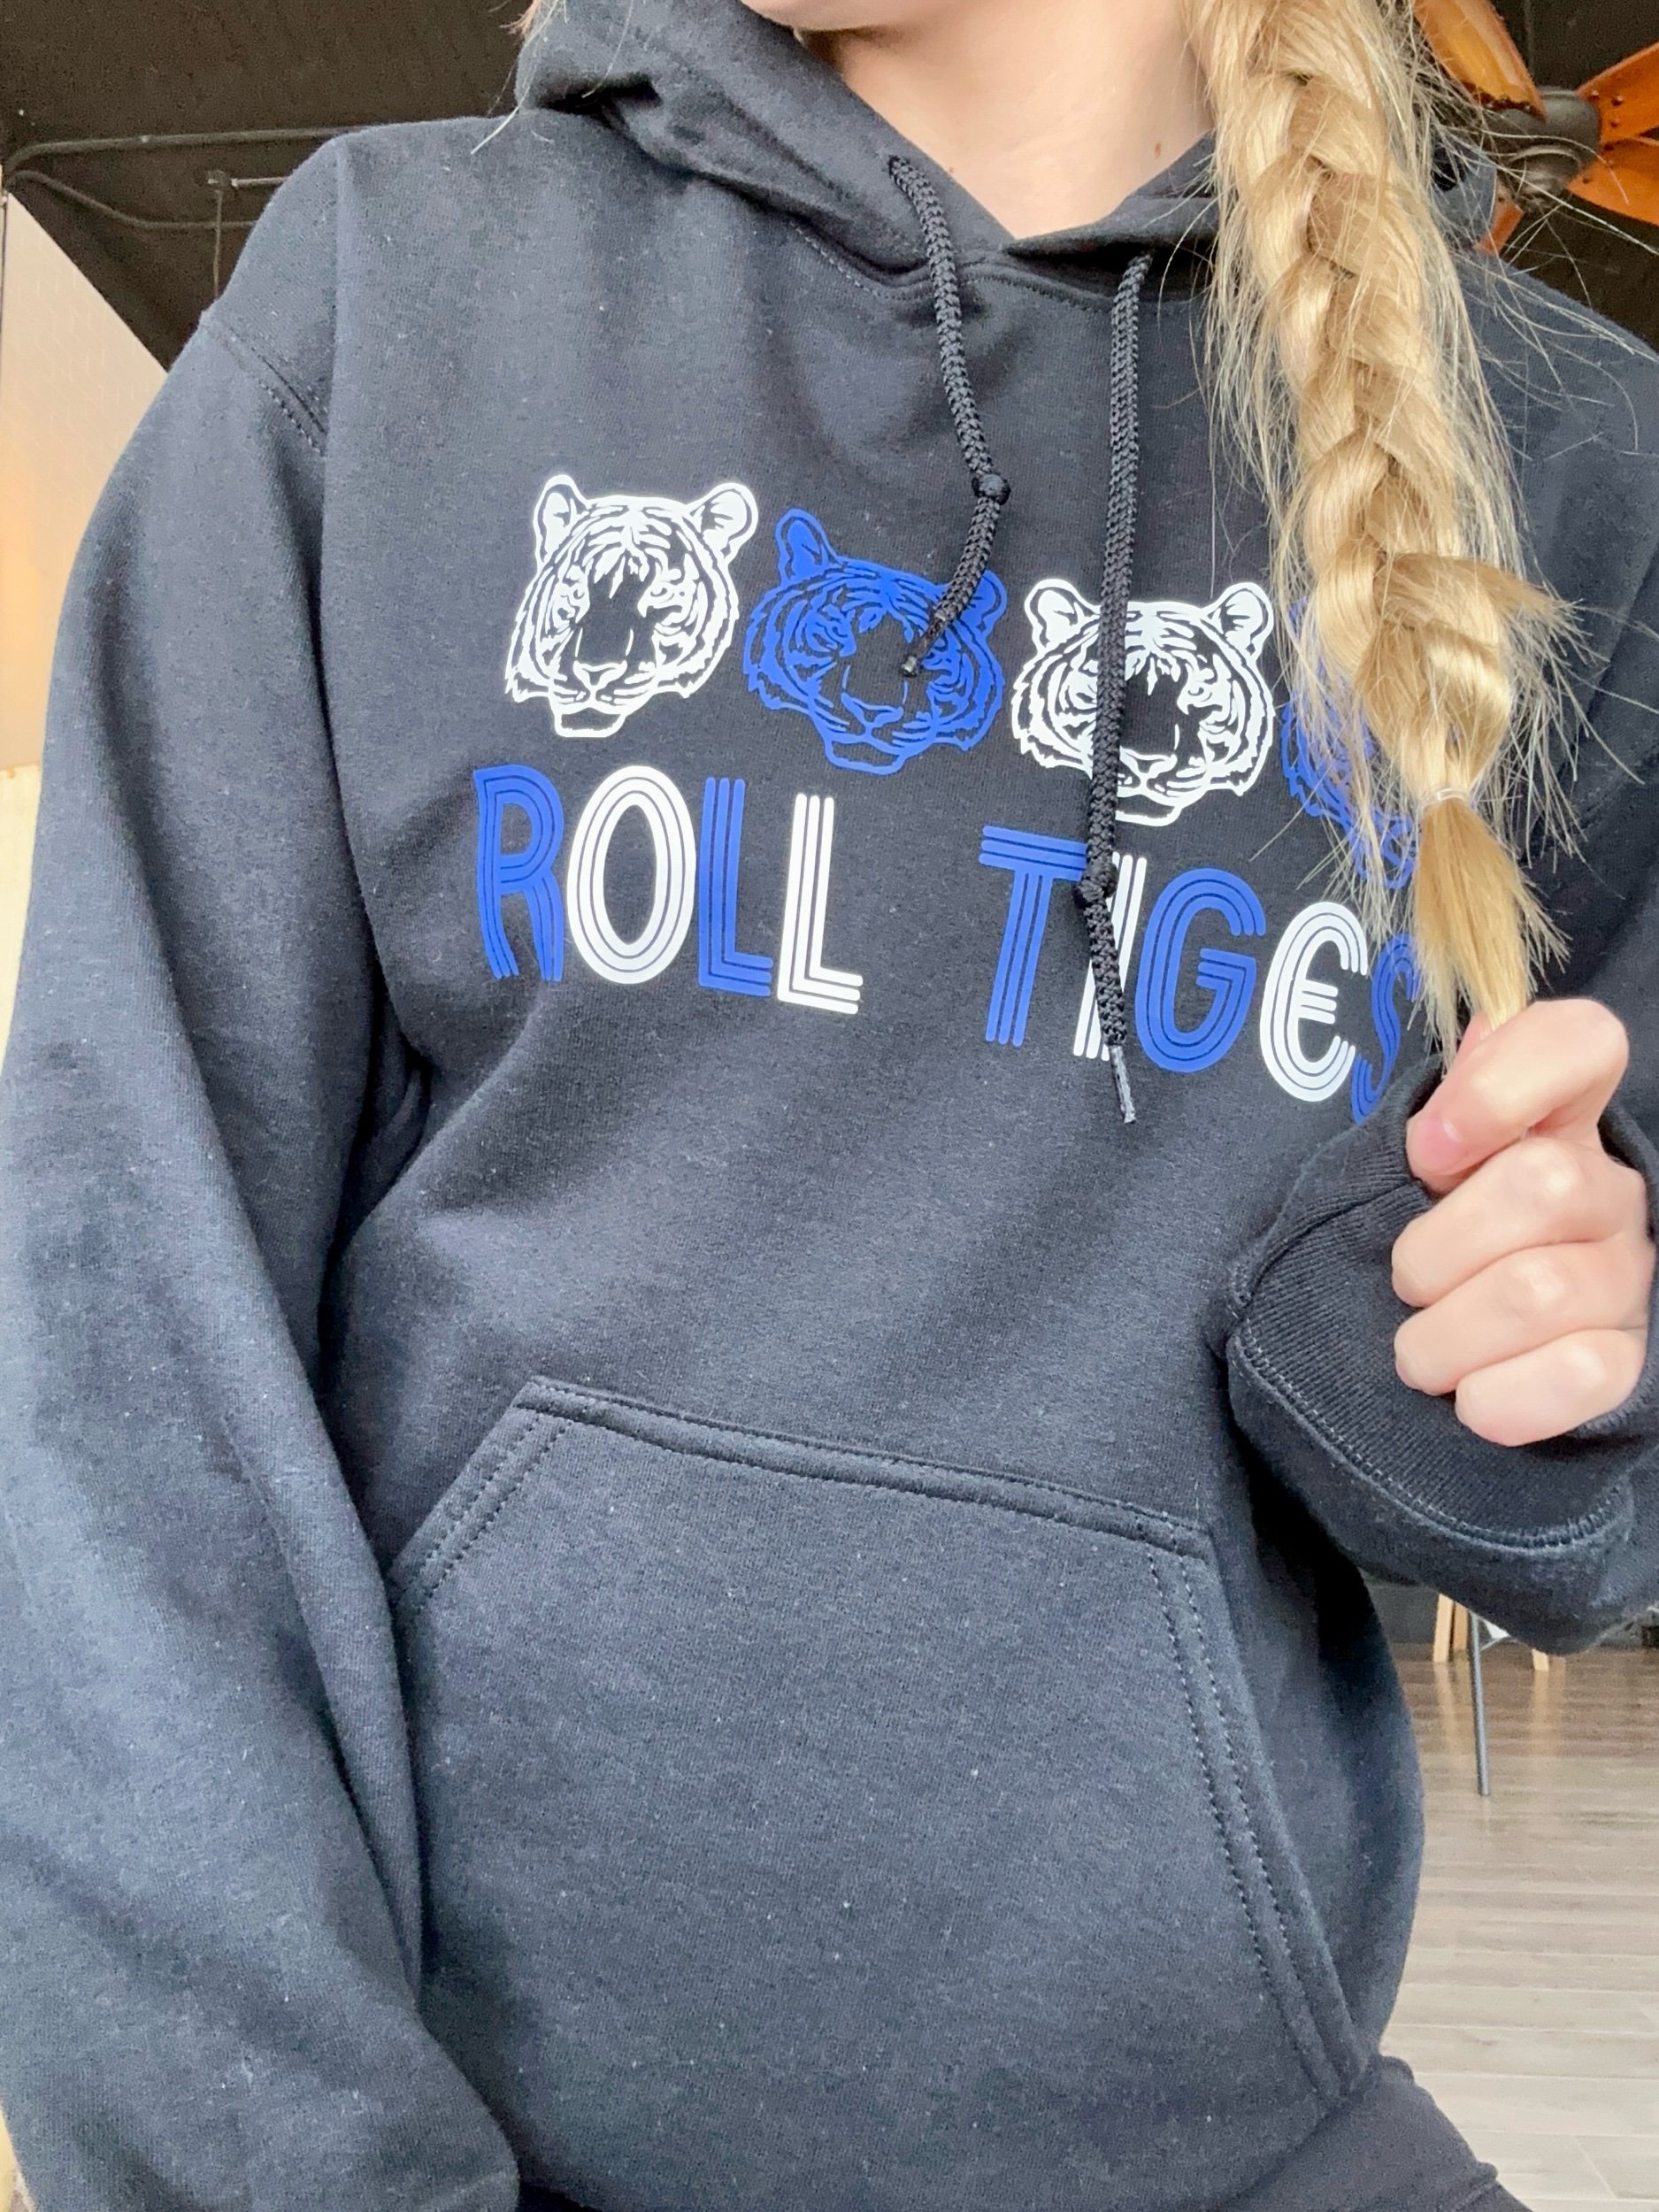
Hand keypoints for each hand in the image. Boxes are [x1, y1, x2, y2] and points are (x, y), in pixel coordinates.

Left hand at [1392, 1000, 1653, 1446]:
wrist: (1477, 1352)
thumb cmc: (1442, 1245)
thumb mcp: (1430, 1171)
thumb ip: (1446, 1107)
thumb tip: (1479, 1033)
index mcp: (1559, 1123)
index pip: (1582, 1043)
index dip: (1501, 1086)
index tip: (1427, 1151)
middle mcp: (1609, 1192)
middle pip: (1542, 1185)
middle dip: (1436, 1247)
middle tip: (1405, 1283)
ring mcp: (1628, 1278)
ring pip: (1536, 1292)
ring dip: (1444, 1336)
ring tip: (1419, 1354)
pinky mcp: (1629, 1364)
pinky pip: (1574, 1376)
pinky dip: (1498, 1397)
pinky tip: (1470, 1396)